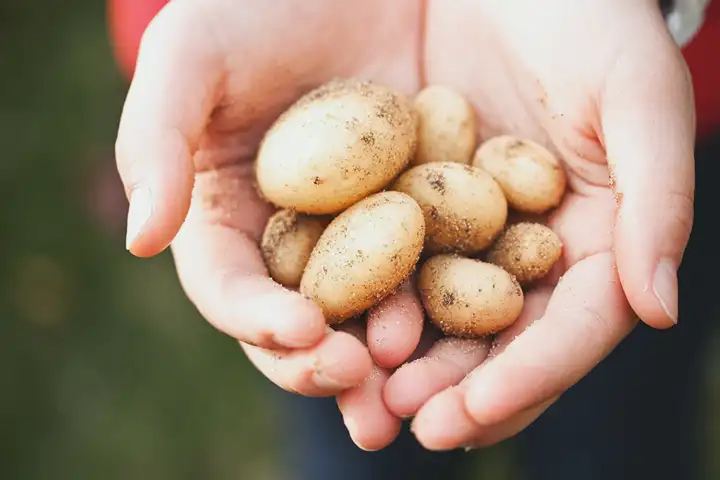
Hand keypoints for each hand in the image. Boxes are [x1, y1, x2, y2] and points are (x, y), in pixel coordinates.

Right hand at [114, 0, 426, 450]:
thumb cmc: (258, 7)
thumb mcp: (192, 55)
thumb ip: (154, 140)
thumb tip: (141, 240)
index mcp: (228, 220)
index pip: (230, 287)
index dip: (256, 318)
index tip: (298, 329)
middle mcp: (294, 242)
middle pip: (301, 322)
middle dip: (323, 362)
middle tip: (358, 379)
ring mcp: (362, 235)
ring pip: (371, 312)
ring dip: (390, 359)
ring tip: (412, 384)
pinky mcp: (425, 216)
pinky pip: (439, 266)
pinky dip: (452, 301)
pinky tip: (474, 322)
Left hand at [382, 0, 694, 449]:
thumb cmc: (592, 19)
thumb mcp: (639, 96)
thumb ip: (659, 200)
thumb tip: (661, 309)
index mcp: (596, 237)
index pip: (571, 329)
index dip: (528, 378)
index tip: (472, 416)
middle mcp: (532, 245)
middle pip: (499, 338)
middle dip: (455, 388)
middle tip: (405, 421)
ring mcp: (471, 228)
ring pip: (439, 313)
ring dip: (404, 360)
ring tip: (361, 392)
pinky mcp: (416, 200)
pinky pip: (390, 257)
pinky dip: (367, 297)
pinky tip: (333, 325)